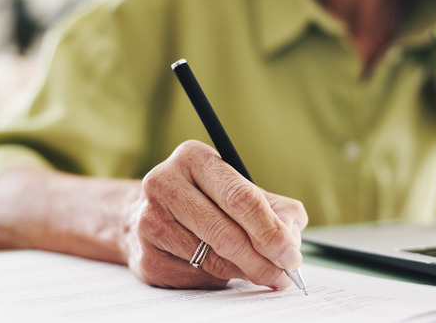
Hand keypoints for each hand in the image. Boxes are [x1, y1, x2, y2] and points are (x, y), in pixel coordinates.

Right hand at [123, 140, 307, 289]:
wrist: (144, 215)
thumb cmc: (204, 201)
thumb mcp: (241, 191)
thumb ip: (276, 210)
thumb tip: (291, 243)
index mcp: (194, 157)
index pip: (240, 197)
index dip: (270, 230)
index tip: (290, 253)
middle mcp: (165, 183)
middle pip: (226, 233)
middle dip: (262, 259)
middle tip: (282, 274)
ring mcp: (150, 221)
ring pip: (213, 259)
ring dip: (244, 271)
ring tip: (258, 271)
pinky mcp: (147, 256)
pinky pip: (197, 276)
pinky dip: (219, 278)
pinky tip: (221, 268)